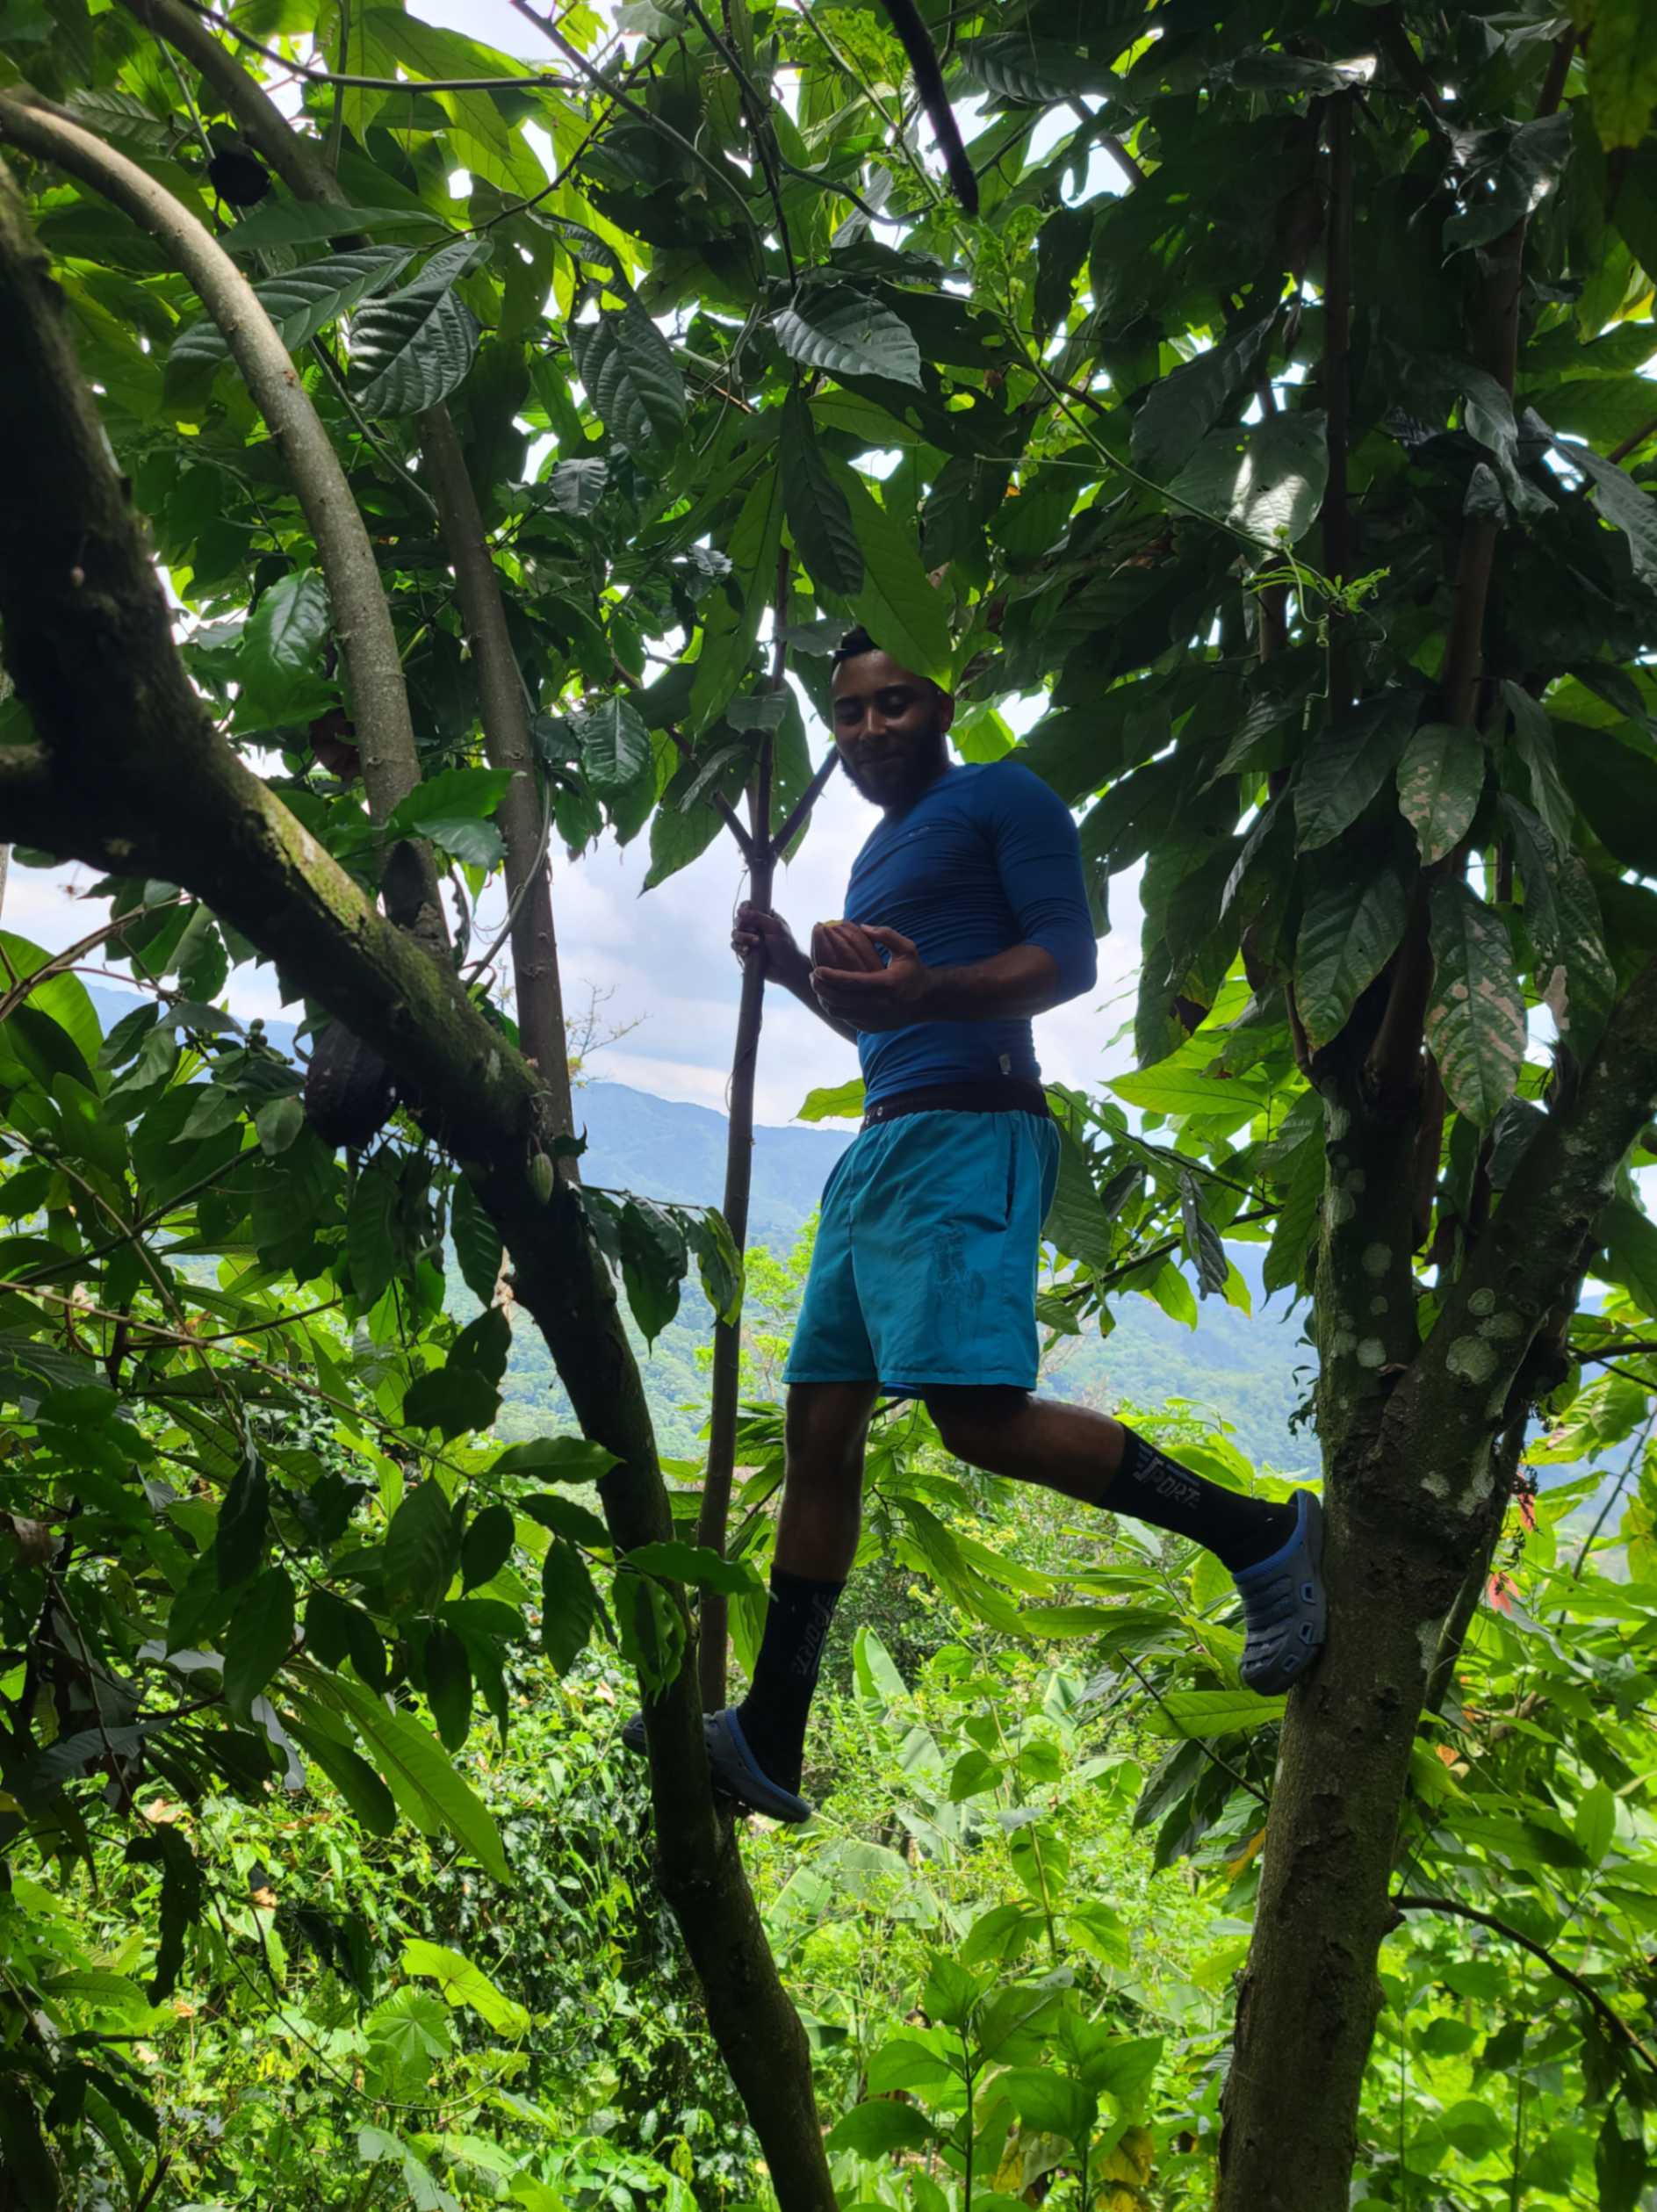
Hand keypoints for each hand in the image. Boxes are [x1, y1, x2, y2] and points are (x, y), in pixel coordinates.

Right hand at [732, 902, 808, 989]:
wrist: (787, 968)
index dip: (744, 908)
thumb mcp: (775, 927)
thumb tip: (740, 911)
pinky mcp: (745, 951)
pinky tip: (747, 951)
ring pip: (735, 933)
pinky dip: (738, 947)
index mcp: (764, 917)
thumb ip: (758, 917)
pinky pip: (734, 946)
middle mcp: (755, 926)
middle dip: (743, 925)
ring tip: (755, 943)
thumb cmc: (786, 946)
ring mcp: (749, 939)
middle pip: (739, 920)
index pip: (748, 906)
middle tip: (753, 931)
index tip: (744, 913)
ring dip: (742, 937)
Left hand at [810, 925, 931, 1031]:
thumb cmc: (914, 971)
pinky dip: (836, 1008)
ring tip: (819, 986)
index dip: (831, 977)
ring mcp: (876, 1019)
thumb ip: (886, 935)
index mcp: (888, 985)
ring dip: (825, 999)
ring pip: (840, 1013)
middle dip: (822, 988)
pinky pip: (846, 1019)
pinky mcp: (872, 1028)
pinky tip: (830, 996)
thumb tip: (861, 926)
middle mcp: (881, 1005)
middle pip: (841, 1000)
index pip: (852, 982)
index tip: (817, 969)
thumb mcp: (906, 948)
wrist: (928, 1001)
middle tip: (813, 975)